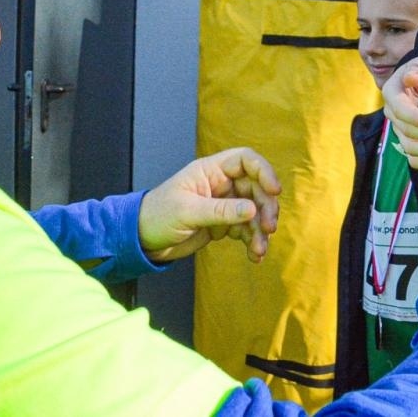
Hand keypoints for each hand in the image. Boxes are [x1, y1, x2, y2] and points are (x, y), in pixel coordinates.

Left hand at [137, 147, 281, 264]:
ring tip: (260, 249)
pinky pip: (246, 229)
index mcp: (210, 171)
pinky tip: (255, 256)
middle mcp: (220, 184)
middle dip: (266, 207)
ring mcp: (223, 204)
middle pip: (256, 188)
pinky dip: (253, 241)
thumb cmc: (158, 215)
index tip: (275, 191)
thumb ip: (221, 211)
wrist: (142, 240)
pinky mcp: (222, 224)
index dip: (264, 171)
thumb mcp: (188, 212)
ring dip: (260, 230)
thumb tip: (253, 209)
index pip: (245, 160)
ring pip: (254, 211)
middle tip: (269, 228)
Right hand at [383, 56, 417, 170]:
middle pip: (407, 132)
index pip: (400, 110)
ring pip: (411, 149)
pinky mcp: (412, 141)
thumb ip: (417, 71)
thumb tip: (411, 78)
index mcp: (392, 94)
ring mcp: (402, 130)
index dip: (415, 119)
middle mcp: (393, 115)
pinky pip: (416, 158)